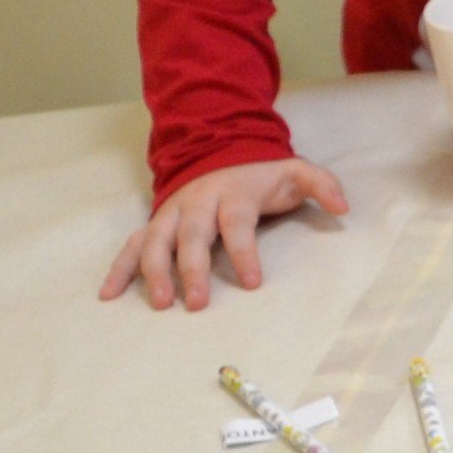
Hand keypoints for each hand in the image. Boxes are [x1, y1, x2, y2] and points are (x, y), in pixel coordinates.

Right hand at [101, 157, 350, 310]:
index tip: (253, 281)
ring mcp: (171, 213)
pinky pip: (131, 245)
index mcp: (232, 193)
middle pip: (191, 236)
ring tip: (159, 303)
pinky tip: (109, 294)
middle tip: (196, 303)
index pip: (236, 224)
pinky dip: (119, 268)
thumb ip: (323, 186)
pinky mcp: (154, 223)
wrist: (218, 148)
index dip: (244, 251)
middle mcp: (196, 203)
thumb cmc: (261, 173)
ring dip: (153, 272)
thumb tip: (344, 208)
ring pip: (154, 241)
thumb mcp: (296, 172)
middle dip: (192, 269)